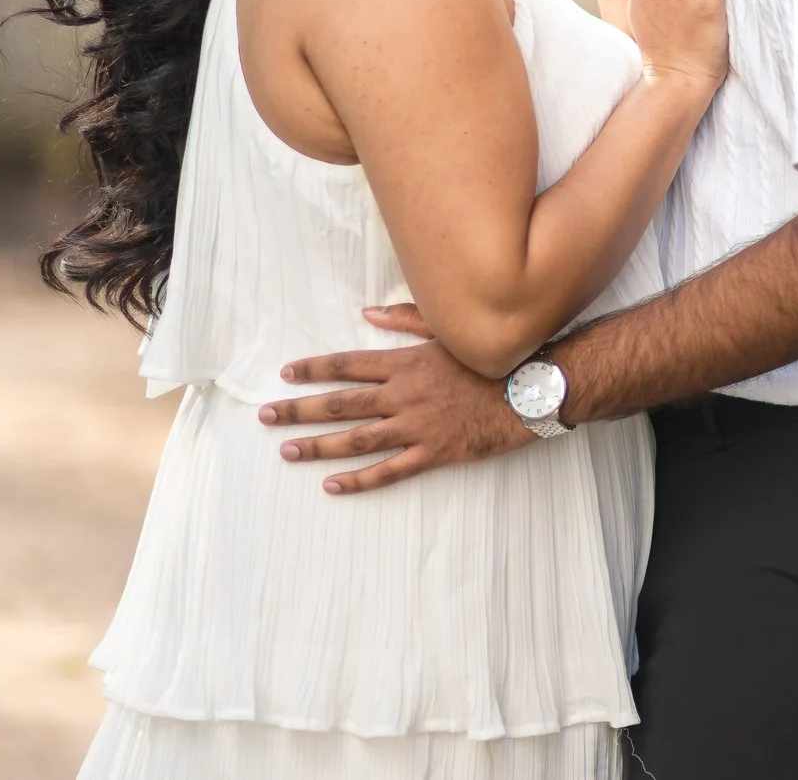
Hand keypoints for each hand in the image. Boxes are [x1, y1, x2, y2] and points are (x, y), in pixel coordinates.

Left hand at [258, 305, 528, 494]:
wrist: (532, 391)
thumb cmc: (494, 358)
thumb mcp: (450, 331)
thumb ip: (406, 320)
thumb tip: (367, 312)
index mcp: (406, 363)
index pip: (347, 365)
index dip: (313, 370)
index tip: (286, 375)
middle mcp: (403, 396)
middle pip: (340, 404)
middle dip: (298, 409)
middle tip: (266, 415)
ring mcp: (416, 427)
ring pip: (356, 440)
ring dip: (317, 446)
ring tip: (287, 450)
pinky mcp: (433, 454)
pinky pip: (389, 472)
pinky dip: (359, 480)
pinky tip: (332, 484)